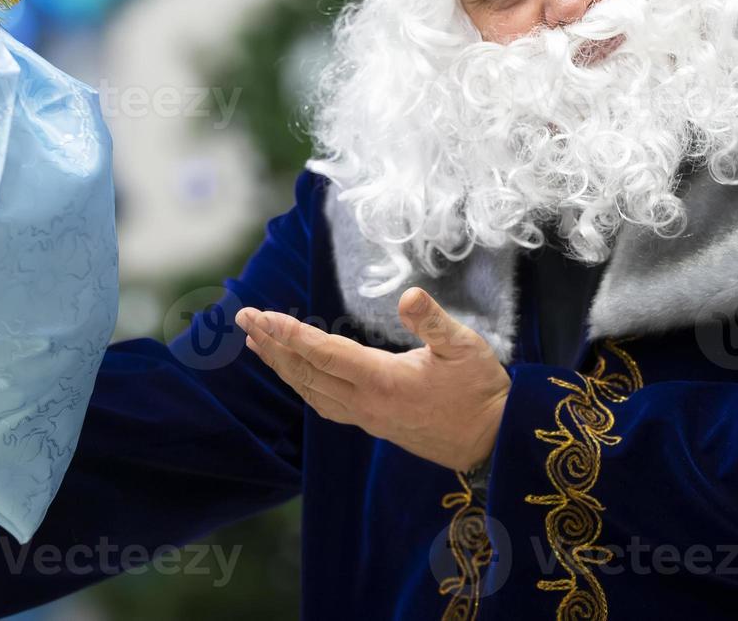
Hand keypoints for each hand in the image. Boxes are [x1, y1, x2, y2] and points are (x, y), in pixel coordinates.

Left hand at [235, 287, 511, 472]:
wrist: (493, 443)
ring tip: (256, 342)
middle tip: (243, 318)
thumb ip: (433, 321)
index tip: (261, 316)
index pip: (325, 354)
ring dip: (281, 365)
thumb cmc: (482, 390)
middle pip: (306, 372)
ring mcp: (367, 417)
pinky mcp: (373, 424)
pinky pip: (324, 403)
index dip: (290, 334)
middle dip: (273, 343)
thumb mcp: (466, 347)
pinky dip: (302, 384)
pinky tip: (295, 374)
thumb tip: (409, 294)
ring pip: (311, 391)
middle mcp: (366, 403)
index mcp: (383, 381)